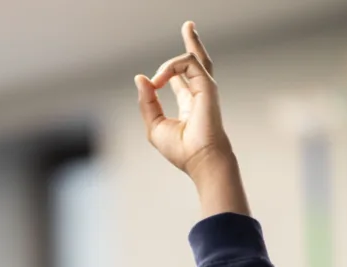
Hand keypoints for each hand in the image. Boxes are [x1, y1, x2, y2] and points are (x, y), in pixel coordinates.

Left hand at [135, 22, 249, 216]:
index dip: (169, 74)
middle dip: (193, 43)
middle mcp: (198, 94)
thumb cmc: (181, 150)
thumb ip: (147, 102)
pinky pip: (187, 62)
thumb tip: (139, 78)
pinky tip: (158, 81)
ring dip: (190, 41)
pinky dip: (170, 67)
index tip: (153, 81)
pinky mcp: (206, 85)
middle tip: (189, 26)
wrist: (200, 160)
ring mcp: (204, 88)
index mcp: (188, 105)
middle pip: (196, 62)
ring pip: (196, 57)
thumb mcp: (155, 126)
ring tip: (187, 26)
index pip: (181, 81)